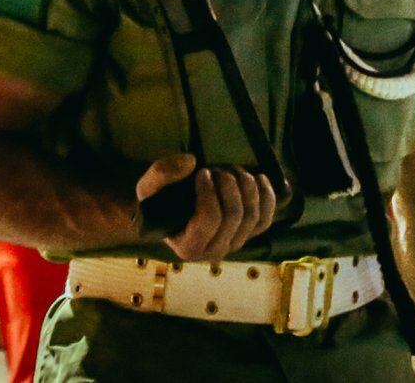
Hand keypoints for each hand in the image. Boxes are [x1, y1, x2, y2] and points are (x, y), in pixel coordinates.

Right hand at [136, 155, 277, 262]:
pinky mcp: (247, 234)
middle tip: (217, 169)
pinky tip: (259, 177)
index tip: (202, 173)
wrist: (168, 213)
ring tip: (232, 170)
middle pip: (235, 216)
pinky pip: (265, 219)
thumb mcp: (147, 188)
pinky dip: (267, 197)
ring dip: (247, 187)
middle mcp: (214, 252)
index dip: (209, 192)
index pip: (210, 220)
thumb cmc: (157, 204)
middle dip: (229, 185)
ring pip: (253, 216)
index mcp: (189, 249)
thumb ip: (161, 174)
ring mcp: (234, 244)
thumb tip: (191, 162)